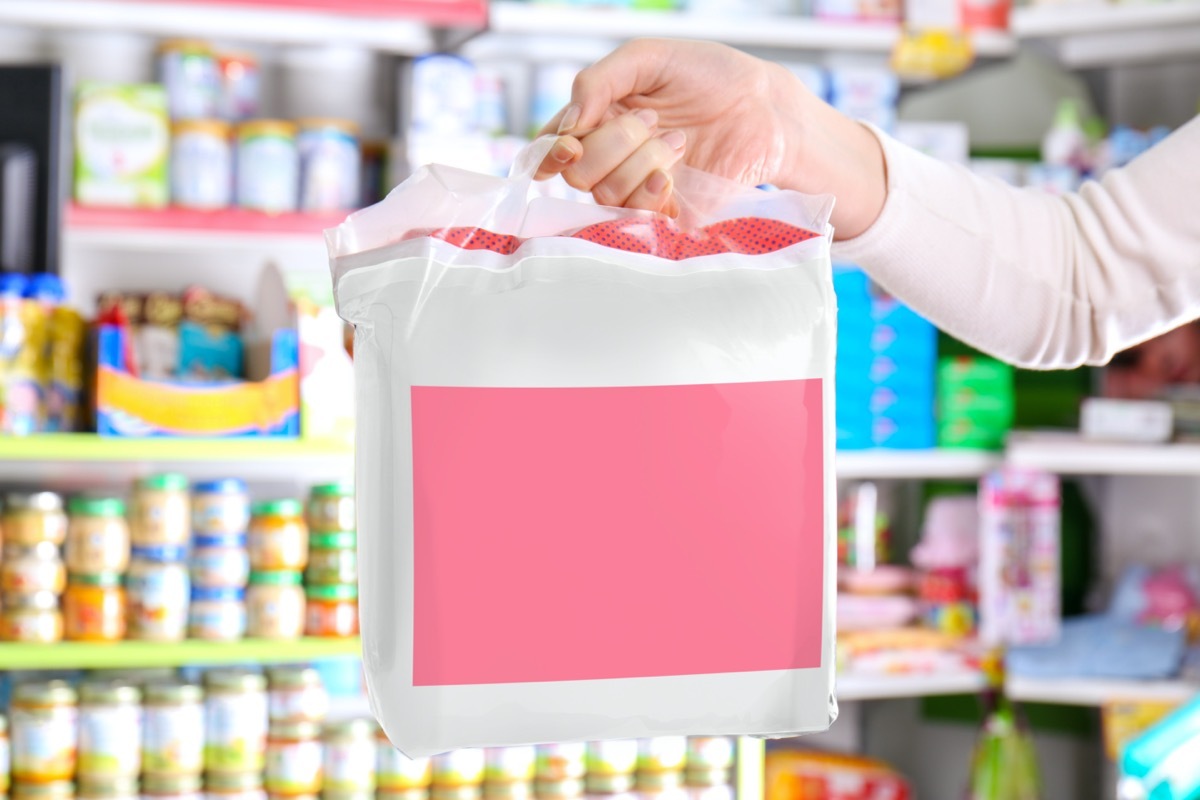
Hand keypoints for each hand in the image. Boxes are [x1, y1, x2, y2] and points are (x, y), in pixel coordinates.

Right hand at [535, 39, 886, 238]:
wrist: (764, 107)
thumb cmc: (710, 77)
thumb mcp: (649, 58)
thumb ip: (598, 81)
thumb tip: (567, 126)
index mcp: (598, 120)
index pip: (551, 148)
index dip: (549, 154)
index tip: (571, 143)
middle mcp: (611, 158)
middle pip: (577, 172)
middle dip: (614, 142)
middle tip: (653, 119)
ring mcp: (637, 188)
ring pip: (606, 193)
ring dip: (642, 160)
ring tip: (679, 140)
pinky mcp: (665, 213)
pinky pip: (637, 216)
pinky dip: (651, 192)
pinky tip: (672, 174)